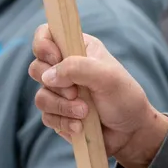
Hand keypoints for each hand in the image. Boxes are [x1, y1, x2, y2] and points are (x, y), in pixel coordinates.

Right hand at [29, 25, 167, 167]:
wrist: (130, 132)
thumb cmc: (124, 98)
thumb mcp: (107, 77)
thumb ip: (77, 68)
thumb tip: (47, 76)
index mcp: (78, 48)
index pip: (46, 34)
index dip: (43, 45)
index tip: (56, 59)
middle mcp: (66, 67)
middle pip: (37, 67)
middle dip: (56, 85)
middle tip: (77, 92)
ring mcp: (60, 92)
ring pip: (41, 96)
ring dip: (63, 107)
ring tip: (85, 113)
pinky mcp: (59, 113)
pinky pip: (47, 116)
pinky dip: (63, 122)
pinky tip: (80, 126)